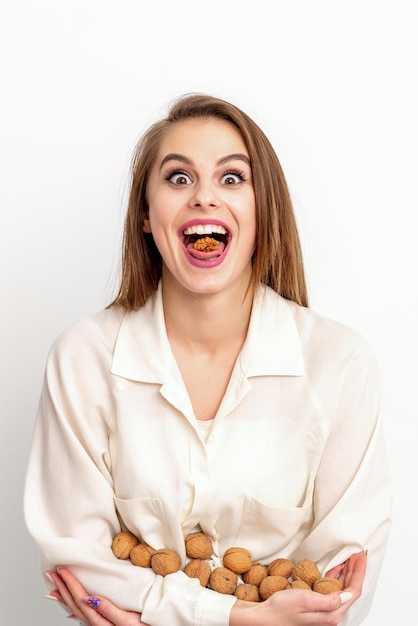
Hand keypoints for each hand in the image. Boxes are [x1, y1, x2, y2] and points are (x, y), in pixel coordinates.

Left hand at [48, 568, 148, 624]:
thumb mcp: (129, 621)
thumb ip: (109, 610)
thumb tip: (90, 598)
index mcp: (101, 622)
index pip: (81, 599)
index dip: (71, 584)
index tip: (62, 570)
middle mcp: (97, 624)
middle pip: (75, 604)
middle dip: (63, 588)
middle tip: (53, 573)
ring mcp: (99, 625)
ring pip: (76, 610)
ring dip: (65, 596)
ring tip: (55, 586)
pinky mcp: (104, 624)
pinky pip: (83, 613)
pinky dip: (74, 606)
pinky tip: (72, 603)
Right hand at [230, 551, 366, 625]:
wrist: (264, 618)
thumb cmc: (280, 610)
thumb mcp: (305, 601)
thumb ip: (329, 600)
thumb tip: (348, 594)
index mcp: (331, 614)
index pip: (352, 591)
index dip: (358, 573)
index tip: (360, 558)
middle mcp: (329, 614)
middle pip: (349, 590)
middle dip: (355, 571)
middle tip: (358, 555)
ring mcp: (323, 610)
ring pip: (341, 589)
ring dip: (346, 573)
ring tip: (350, 559)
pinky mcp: (315, 606)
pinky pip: (331, 590)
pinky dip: (335, 577)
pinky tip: (335, 569)